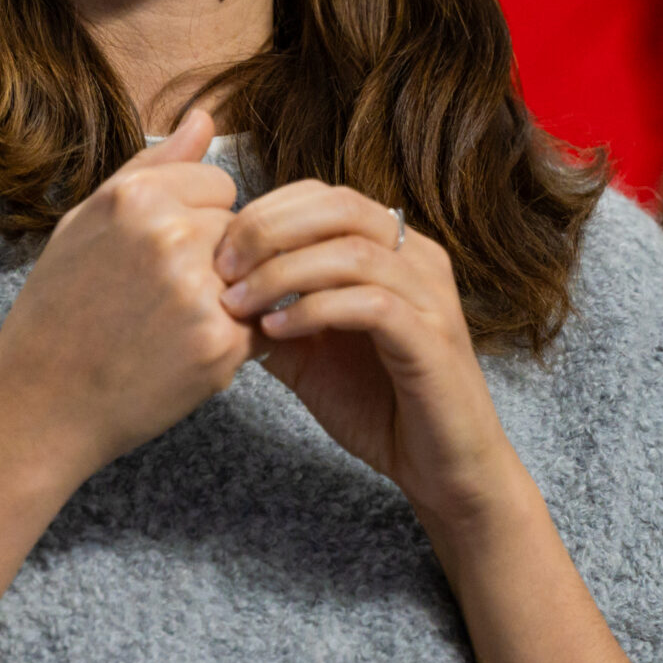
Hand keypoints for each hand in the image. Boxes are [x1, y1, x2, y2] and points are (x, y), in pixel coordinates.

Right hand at [0, 109, 247, 480]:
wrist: (39, 406)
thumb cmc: (59, 312)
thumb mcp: (87, 223)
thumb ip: (153, 168)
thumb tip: (205, 117)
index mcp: (136, 197)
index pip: (219, 185)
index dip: (193, 222)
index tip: (155, 257)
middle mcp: (170, 234)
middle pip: (240, 229)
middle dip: (213, 260)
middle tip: (156, 302)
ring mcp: (198, 290)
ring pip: (255, 275)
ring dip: (228, 299)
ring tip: (168, 328)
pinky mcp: (219, 344)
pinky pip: (260, 325)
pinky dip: (234, 343)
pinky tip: (182, 356)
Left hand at [214, 183, 519, 536]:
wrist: (442, 466)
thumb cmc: (380, 405)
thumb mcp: (312, 353)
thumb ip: (277, 314)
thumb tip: (220, 289)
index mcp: (392, 249)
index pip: (326, 196)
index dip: (267, 212)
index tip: (220, 252)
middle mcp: (418, 259)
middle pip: (340, 207)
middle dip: (269, 229)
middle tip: (222, 268)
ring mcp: (429, 297)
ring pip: (352, 252)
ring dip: (282, 272)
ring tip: (239, 303)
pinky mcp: (431, 340)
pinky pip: (370, 304)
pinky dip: (314, 310)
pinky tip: (276, 331)